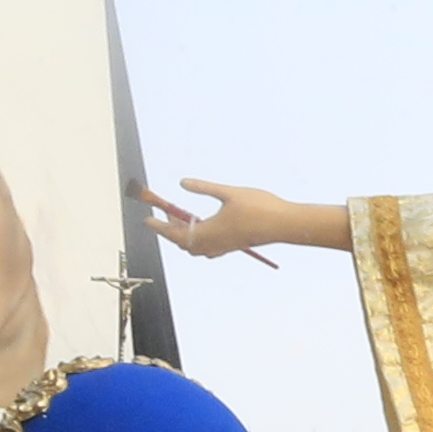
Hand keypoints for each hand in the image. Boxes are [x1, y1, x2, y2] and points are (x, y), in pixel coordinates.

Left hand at [149, 180, 343, 264]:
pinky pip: (208, 248)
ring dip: (185, 235)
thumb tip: (182, 183)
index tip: (147, 218)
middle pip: (183, 243)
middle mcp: (215, 243)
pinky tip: (203, 225)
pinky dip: (198, 239)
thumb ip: (204, 188)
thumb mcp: (229, 193)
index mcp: (210, 232)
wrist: (285, 224)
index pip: (175, 233)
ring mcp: (224, 246)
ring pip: (196, 247)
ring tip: (182, 217)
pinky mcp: (233, 245)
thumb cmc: (260, 207)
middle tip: (165, 212)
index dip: (159, 226)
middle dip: (171, 230)